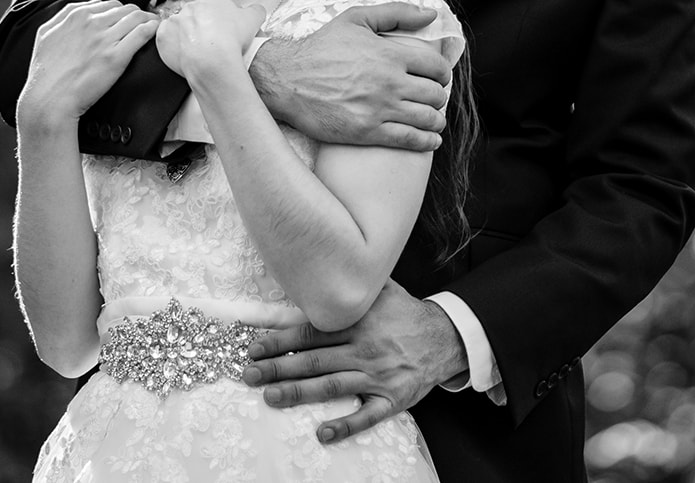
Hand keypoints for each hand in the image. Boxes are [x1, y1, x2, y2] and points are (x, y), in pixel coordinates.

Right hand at [18, 1, 159, 132]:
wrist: (50, 100)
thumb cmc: (45, 72)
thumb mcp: (45, 35)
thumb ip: (62, 17)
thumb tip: (82, 9)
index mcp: (75, 16)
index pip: (109, 4)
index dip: (120, 12)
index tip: (126, 20)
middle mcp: (91, 23)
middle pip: (125, 9)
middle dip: (135, 15)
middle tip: (143, 23)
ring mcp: (104, 40)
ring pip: (137, 17)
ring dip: (148, 19)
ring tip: (154, 25)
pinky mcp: (117, 57)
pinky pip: (142, 33)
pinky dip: (152, 29)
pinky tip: (155, 31)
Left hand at [156, 0, 265, 78]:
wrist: (212, 61)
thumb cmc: (232, 39)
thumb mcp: (255, 19)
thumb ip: (255, 10)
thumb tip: (255, 10)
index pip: (217, 5)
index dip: (223, 18)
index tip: (227, 30)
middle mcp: (191, 6)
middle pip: (199, 15)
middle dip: (205, 26)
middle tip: (215, 42)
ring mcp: (175, 20)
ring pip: (182, 27)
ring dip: (189, 36)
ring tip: (201, 51)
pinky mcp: (164, 36)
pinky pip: (167, 39)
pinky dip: (174, 45)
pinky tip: (186, 54)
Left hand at [243, 282, 466, 443]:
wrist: (445, 338)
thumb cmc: (405, 314)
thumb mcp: (382, 289)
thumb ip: (353, 282)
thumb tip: (320, 261)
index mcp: (359, 323)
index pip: (312, 333)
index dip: (281, 341)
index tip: (255, 348)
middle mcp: (365, 349)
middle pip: (314, 360)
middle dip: (278, 368)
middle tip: (249, 375)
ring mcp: (378, 376)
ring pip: (332, 386)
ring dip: (298, 393)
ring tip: (270, 397)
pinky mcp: (391, 399)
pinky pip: (366, 416)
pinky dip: (345, 426)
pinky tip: (322, 434)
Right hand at [251, 3, 451, 150]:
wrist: (286, 79)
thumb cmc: (320, 47)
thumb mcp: (356, 19)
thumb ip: (396, 12)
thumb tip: (430, 13)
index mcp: (390, 54)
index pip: (436, 67)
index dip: (443, 74)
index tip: (439, 78)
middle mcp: (390, 82)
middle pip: (436, 94)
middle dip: (439, 97)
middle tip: (433, 99)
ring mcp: (379, 108)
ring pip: (428, 119)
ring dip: (436, 121)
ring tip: (434, 121)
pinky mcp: (367, 132)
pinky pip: (410, 140)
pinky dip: (427, 142)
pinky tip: (430, 141)